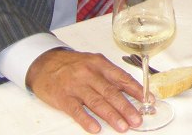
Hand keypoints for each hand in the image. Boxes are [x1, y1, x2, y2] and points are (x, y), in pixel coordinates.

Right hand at [25, 48, 143, 132]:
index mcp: (99, 64)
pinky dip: (86, 120)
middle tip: (137, 119)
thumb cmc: (72, 65)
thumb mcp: (93, 63)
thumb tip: (130, 89)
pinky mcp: (63, 97)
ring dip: (111, 116)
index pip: (121, 77)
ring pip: (97, 102)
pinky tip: (96, 128)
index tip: (147, 100)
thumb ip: (109, 75)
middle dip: (126, 107)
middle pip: (111, 92)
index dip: (136, 90)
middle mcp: (89, 74)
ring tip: (123, 127)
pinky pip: (76, 110)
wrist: (44, 63)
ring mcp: (75, 86)